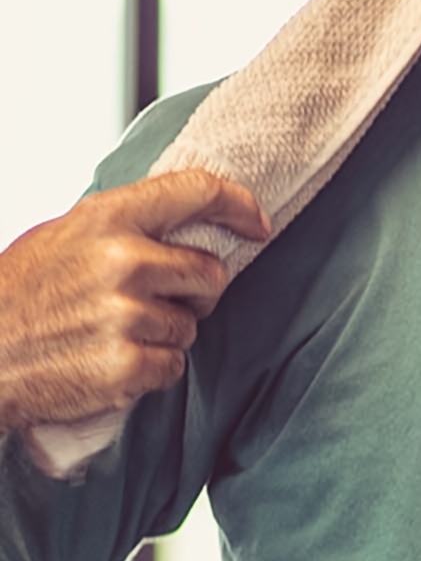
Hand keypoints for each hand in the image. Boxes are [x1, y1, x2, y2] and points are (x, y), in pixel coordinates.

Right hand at [0, 171, 267, 445]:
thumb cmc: (20, 294)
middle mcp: (121, 260)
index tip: (256, 225)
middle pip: (210, 272)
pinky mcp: (128, 363)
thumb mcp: (62, 237)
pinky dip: (149, 369)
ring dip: (162, 333)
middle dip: (194, 292)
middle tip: (153, 301)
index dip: (238, 205)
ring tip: (109, 332)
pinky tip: (107, 360)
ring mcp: (126, 313)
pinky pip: (174, 364)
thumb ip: (121, 225)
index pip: (196, 191)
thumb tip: (185, 212)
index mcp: (105, 218)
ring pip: (191, 324)